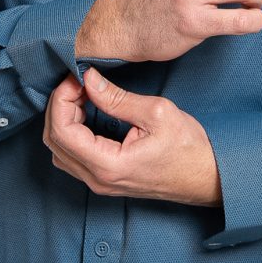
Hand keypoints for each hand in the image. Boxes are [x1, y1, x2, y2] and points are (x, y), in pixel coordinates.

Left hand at [43, 67, 222, 208]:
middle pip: (53, 141)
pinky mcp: (104, 180)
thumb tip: (89, 79)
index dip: (61, 100)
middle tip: (79, 83)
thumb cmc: (189, 148)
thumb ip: (117, 98)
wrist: (207, 178)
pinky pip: (72, 157)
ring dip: (63, 119)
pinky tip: (88, 113)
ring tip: (83, 95)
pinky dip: (71, 132)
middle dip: (59, 106)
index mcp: (108, 165)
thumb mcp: (156, 113)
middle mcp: (97, 180)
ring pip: (59, 151)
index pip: (62, 131)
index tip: (77, 78)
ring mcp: (99, 184)